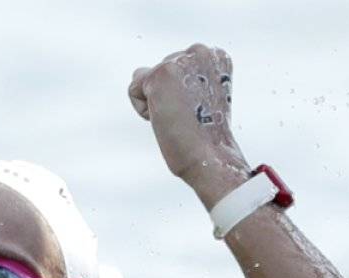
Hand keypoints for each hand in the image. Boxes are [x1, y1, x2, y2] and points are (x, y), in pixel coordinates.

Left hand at [128, 44, 248, 185]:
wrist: (209, 156)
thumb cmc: (204, 137)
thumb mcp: (201, 98)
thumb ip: (184, 78)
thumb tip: (140, 72)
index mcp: (215, 56)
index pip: (176, 68)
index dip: (181, 95)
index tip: (198, 110)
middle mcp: (200, 51)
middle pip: (158, 71)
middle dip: (166, 96)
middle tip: (188, 116)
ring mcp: (180, 60)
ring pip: (144, 79)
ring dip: (155, 102)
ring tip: (179, 116)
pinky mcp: (160, 73)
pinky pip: (133, 89)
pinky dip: (142, 109)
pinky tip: (165, 117)